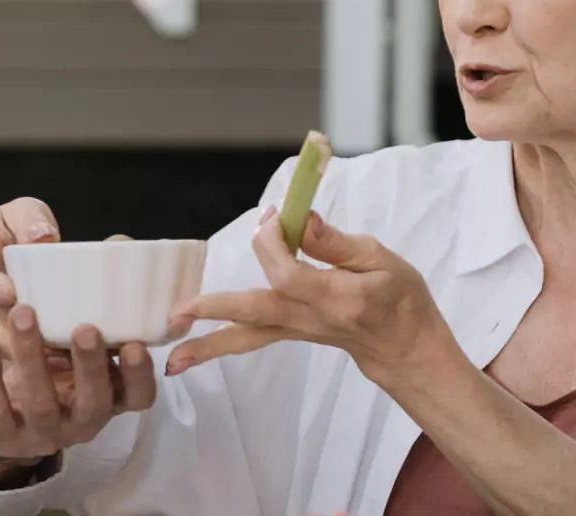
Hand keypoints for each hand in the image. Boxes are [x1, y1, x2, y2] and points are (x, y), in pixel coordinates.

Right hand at [0, 197, 60, 351]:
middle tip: (41, 335)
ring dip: (31, 352)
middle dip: (14, 331)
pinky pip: (26, 354)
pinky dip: (46, 359)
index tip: (9, 293)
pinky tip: (69, 363)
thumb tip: (41, 237)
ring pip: (7, 344)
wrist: (32, 247)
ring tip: (59, 356)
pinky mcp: (16, 338)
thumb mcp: (25, 211)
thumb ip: (29, 218)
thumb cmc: (26, 225)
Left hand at [0, 304, 156, 485]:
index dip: (140, 375)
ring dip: (31, 355)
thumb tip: (111, 252)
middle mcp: (81, 423)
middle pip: (93, 403)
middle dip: (90, 365)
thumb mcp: (77, 356)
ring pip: (39, 401)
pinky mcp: (3, 437)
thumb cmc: (51, 375)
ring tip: (22, 313)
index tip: (134, 344)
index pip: (138, 397)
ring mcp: (42, 434)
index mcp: (107, 400)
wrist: (0, 423)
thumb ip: (94, 324)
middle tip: (84, 328)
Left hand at [164, 206, 456, 385]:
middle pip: (256, 313)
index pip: (289, 273)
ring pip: (247, 337)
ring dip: (207, 346)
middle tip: (177, 313)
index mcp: (337, 298)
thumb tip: (302, 220)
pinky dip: (219, 344)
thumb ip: (337, 242)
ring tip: (170, 360)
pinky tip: (185, 355)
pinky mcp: (287, 333)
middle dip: (214, 309)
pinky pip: (250, 339)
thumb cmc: (401, 299)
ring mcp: (296, 331)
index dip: (273, 242)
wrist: (405, 348)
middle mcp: (310, 320)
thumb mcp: (384, 260)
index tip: (272, 216)